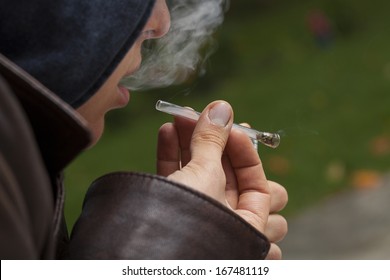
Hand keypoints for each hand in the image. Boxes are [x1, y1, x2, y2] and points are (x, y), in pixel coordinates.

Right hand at [157, 101, 287, 258]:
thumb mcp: (205, 177)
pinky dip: (172, 156)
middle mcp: (226, 225)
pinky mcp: (172, 212)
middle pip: (229, 176)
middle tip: (209, 123)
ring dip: (191, 144)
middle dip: (218, 146)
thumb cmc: (187, 226)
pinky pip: (177, 181)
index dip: (246, 150)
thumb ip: (213, 140)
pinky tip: (166, 132)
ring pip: (200, 176)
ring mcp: (198, 218)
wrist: (138, 255)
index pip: (257, 181)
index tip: (229, 126)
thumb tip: (221, 108)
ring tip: (180, 118)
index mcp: (249, 226)